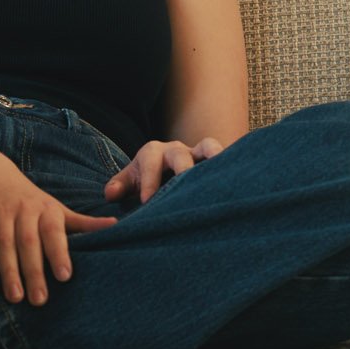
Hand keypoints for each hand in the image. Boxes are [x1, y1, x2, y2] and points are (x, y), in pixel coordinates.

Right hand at [0, 132, 117, 304]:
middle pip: (28, 242)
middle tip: (39, 300)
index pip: (54, 232)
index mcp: (46, 210)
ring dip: (9, 270)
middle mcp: (23, 210)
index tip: (65, 277)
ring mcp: (0, 212)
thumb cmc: (32, 201)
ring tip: (15, 297)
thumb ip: (83, 223)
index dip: (59, 253)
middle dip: (33, 271)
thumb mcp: (58, 209)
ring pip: (4, 243)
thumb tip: (116, 227)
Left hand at [104, 137, 224, 205]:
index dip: (148, 182)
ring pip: (208, 147)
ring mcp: (197, 154)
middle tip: (185, 181)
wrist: (163, 173)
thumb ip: (118, 187)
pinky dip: (231, 164)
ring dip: (215, 156)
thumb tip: (110, 194)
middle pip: (180, 154)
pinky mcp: (214, 161)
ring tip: (221, 167)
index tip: (147, 201)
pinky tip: (239, 179)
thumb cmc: (143, 181)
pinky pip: (225, 158)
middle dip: (182, 167)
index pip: (150, 163)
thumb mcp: (128, 182)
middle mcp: (176, 150)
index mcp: (152, 153)